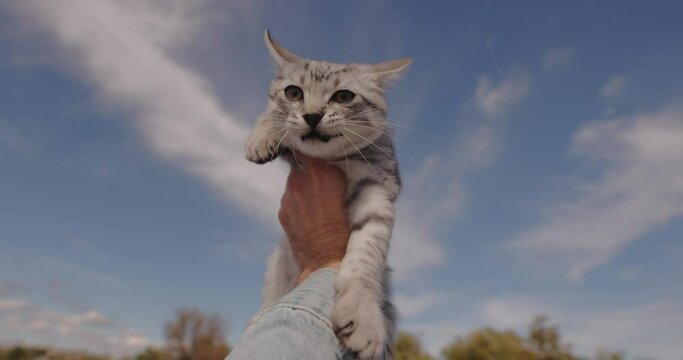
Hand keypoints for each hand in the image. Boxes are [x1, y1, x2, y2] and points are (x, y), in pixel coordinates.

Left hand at [278, 154, 349, 283]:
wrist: (326, 260)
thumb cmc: (345, 226)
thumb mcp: (347, 192)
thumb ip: (333, 173)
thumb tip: (327, 165)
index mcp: (318, 170)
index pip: (306, 147)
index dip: (310, 148)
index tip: (316, 151)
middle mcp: (298, 179)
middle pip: (300, 165)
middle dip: (309, 171)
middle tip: (322, 182)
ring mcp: (287, 196)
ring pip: (294, 184)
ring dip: (303, 189)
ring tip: (318, 205)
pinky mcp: (282, 211)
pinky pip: (290, 201)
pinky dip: (298, 205)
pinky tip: (309, 217)